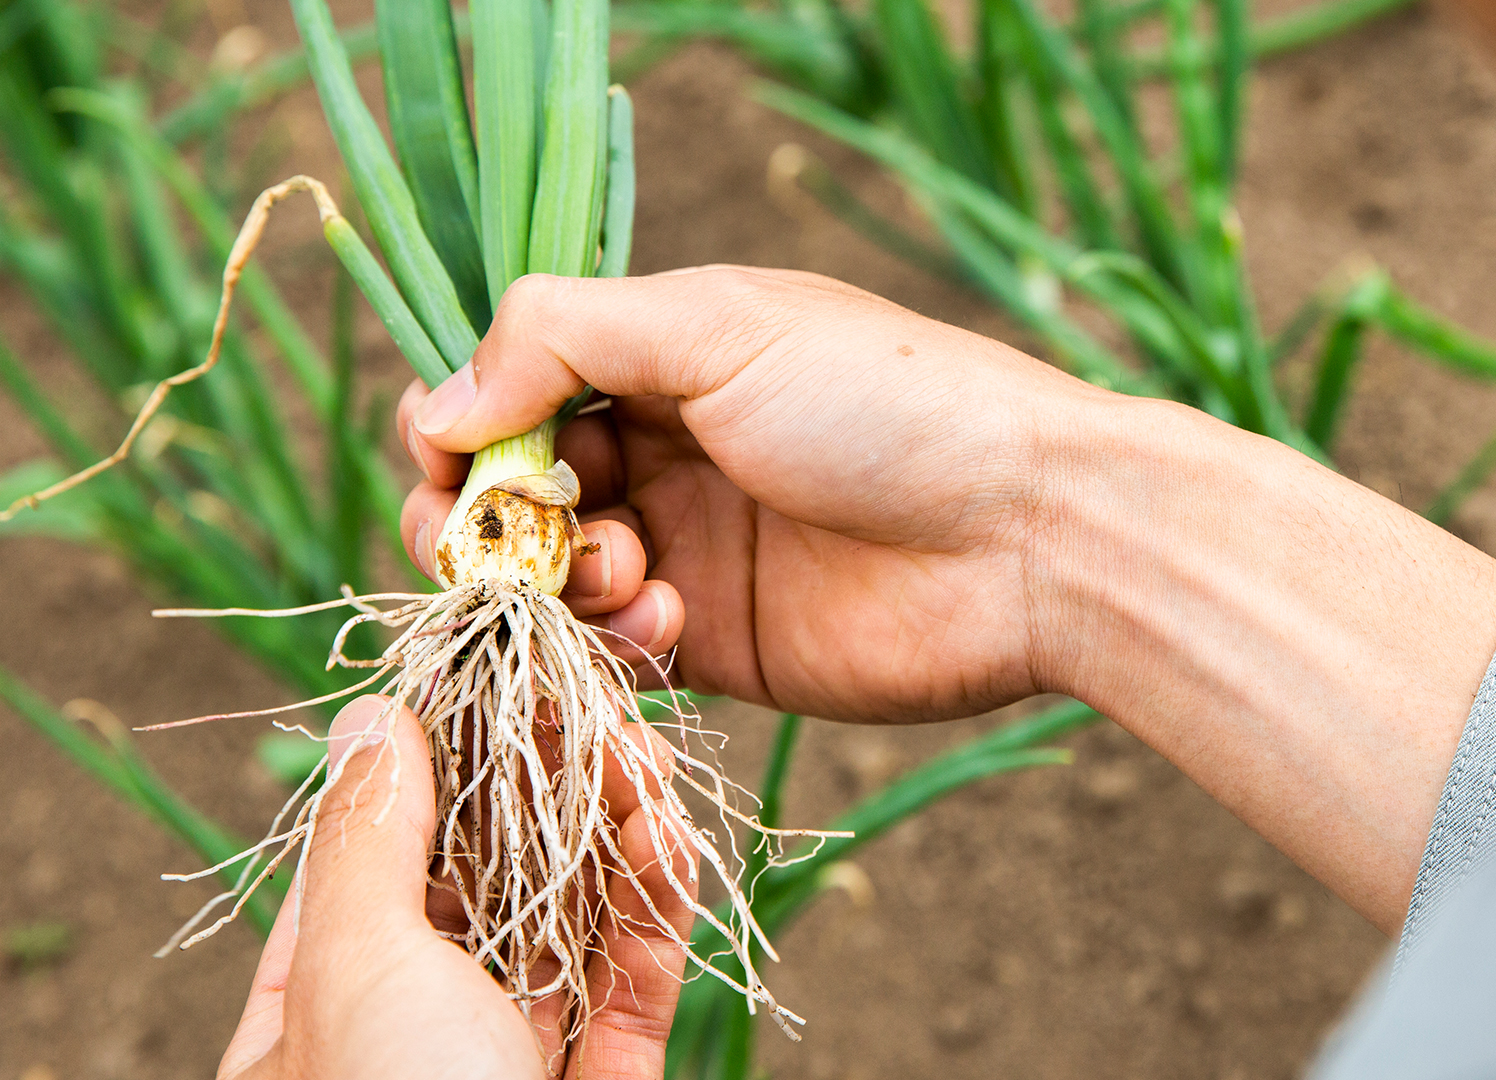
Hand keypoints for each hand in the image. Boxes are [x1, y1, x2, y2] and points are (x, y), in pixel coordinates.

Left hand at [218, 696, 695, 1078]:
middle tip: (592, 699)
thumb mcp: (357, 971)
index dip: (427, 763)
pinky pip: (631, 984)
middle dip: (540, 786)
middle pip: (484, 878)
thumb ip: (370, 843)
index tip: (485, 680)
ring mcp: (513, 1061)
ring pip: (568, 921)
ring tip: (642, 752)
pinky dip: (655, 909)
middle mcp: (415, 1029)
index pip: (372, 856)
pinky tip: (669, 838)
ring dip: (609, 832)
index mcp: (319, 1012)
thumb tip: (371, 718)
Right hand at [399, 267, 1105, 722]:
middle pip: (510, 490)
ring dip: (553, 579)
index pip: (511, 386)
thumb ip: (564, 339)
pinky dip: (612, 642)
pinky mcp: (719, 645)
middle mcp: (665, 452)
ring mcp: (689, 550)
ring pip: (551, 579)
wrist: (1026, 535)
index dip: (460, 421)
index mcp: (663, 359)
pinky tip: (671, 621)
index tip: (447, 452)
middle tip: (495, 539)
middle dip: (482, 517)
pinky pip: (614, 652)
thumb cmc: (886, 403)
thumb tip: (437, 399)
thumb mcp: (721, 327)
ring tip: (628, 567)